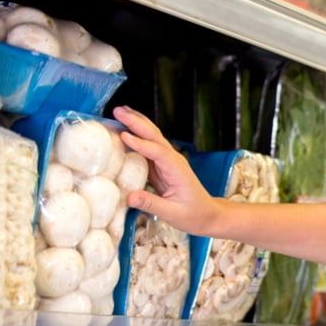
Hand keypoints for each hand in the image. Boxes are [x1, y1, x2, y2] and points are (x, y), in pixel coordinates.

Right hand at [112, 105, 220, 234]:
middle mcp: (174, 161)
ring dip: (137, 123)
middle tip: (118, 111)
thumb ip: (151, 204)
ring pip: (152, 137)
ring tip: (119, 111)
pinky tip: (124, 128)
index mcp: (178, 171)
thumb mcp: (173, 214)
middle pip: (155, 137)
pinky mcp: (161, 165)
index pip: (159, 152)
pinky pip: (147, 146)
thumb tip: (130, 197)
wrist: (207, 214)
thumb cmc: (194, 215)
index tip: (124, 136)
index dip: (141, 144)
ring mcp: (168, 161)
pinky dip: (136, 135)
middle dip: (137, 123)